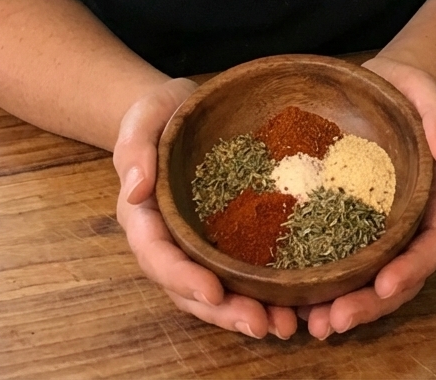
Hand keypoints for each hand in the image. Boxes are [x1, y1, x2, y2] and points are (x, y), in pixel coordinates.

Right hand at [113, 80, 299, 339]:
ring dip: (248, 312)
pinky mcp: (229, 240)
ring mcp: (200, 246)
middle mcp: (171, 242)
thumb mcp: (144, 118)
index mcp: (145, 218)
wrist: (184, 111)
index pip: (158, 255)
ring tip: (286, 325)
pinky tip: (300, 302)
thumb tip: (135, 190)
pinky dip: (267, 292)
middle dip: (223, 311)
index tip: (213, 291)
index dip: (183, 278)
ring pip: (218, 291)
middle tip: (262, 324)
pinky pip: (243, 273)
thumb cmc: (160, 114)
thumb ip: (135, 149)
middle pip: (190, 288)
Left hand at [296, 56, 435, 339]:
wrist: (382, 85)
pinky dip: (323, 284)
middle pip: (399, 275)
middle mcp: (409, 220)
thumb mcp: (427, 91)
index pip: (433, 242)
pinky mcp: (346, 221)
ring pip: (369, 278)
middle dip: (371, 304)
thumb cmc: (408, 89)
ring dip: (345, 306)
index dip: (412, 269)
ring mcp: (378, 225)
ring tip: (312, 325)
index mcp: (435, 197)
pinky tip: (293, 300)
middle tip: (335, 321)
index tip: (386, 285)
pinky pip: (339, 259)